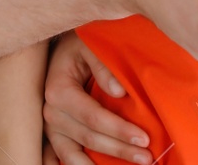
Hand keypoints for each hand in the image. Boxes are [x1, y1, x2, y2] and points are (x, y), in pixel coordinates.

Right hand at [43, 31, 150, 164]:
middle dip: (119, 150)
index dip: (118, 130)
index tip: (144, 139)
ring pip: (75, 155)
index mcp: (59, 91)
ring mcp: (51, 127)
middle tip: (147, 158)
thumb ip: (103, 66)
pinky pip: (65, 158)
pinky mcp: (54, 135)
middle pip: (89, 138)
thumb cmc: (80, 44)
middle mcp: (51, 113)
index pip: (93, 117)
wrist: (62, 47)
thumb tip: (120, 93)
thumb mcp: (90, 45)